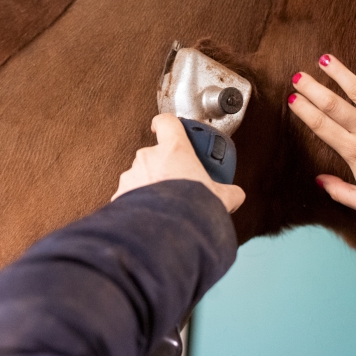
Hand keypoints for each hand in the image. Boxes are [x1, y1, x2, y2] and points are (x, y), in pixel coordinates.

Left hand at [111, 113, 245, 212]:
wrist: (164, 233)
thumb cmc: (190, 209)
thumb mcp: (220, 198)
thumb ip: (229, 192)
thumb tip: (235, 195)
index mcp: (174, 150)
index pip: (167, 122)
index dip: (166, 123)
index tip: (165, 127)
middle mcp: (148, 158)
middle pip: (155, 154)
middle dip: (164, 167)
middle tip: (176, 183)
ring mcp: (132, 175)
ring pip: (141, 175)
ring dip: (150, 185)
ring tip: (164, 204)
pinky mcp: (120, 194)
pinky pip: (130, 194)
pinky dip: (138, 203)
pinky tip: (151, 215)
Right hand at [289, 53, 355, 216]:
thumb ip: (339, 191)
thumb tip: (319, 181)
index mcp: (354, 152)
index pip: (321, 126)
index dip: (304, 111)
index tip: (292, 99)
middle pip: (334, 104)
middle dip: (313, 88)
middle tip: (298, 76)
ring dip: (341, 73)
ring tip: (325, 59)